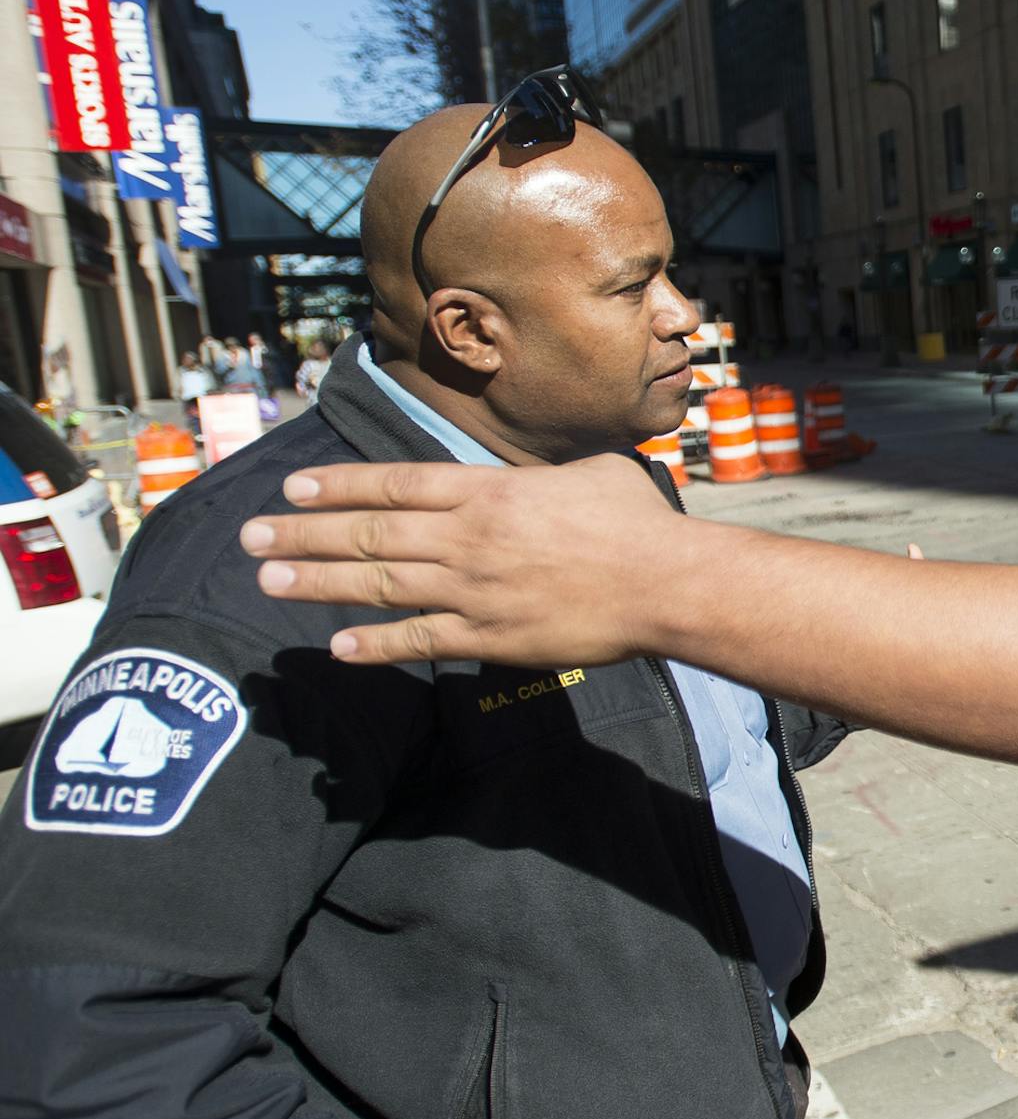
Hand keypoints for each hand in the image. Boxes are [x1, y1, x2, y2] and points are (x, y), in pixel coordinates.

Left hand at [240, 457, 681, 666]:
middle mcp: (468, 536)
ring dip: (317, 582)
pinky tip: (337, 646)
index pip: (394, 484)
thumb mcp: (588, 471)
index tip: (293, 487)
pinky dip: (375, 645)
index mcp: (488, 490)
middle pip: (369, 533)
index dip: (338, 486)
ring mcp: (474, 589)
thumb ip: (541, 475)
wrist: (666, 583)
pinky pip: (418, 641)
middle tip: (251, 536)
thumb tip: (535, 476)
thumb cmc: (637, 522)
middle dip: (303, 532)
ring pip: (378, 584)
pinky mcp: (491, 636)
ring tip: (268, 580)